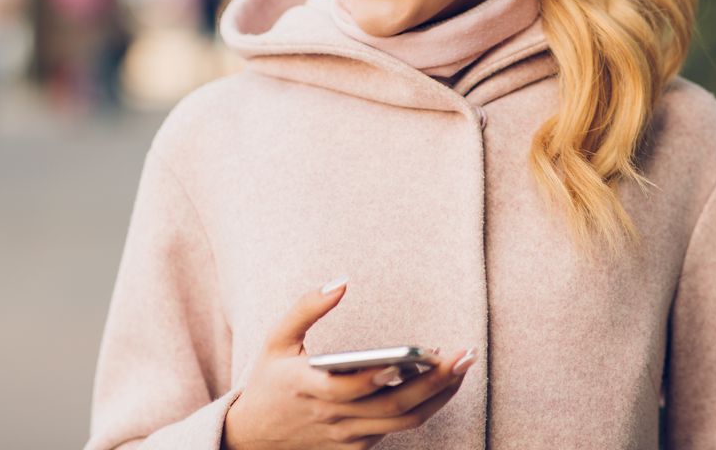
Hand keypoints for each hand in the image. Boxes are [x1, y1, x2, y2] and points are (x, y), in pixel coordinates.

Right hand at [221, 276, 477, 449]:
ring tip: (461, 370)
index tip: (408, 358)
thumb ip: (306, 307)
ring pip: (402, 422)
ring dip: (437, 398)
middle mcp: (332, 416)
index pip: (350, 387)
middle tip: (463, 356)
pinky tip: (439, 386)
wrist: (251, 437)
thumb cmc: (268, 381)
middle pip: (392, 406)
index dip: (380, 376)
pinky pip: (395, 431)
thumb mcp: (277, 339)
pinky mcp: (355, 447)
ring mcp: (346, 436)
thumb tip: (341, 281)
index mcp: (309, 386)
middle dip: (433, 383)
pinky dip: (421, 409)